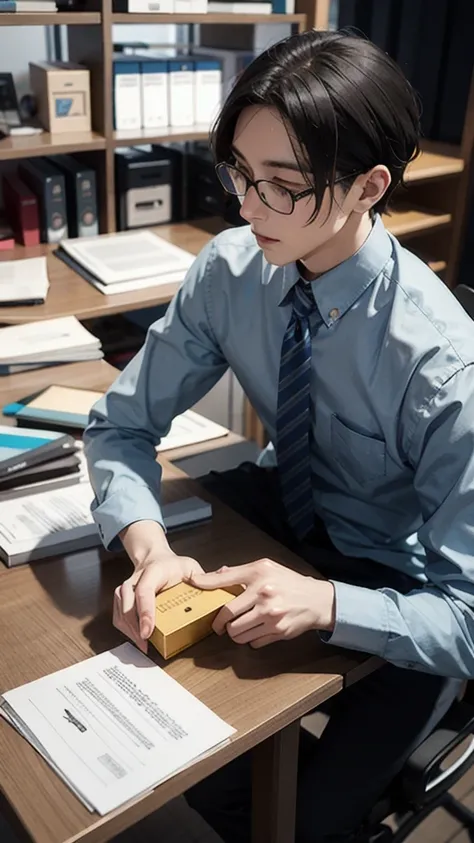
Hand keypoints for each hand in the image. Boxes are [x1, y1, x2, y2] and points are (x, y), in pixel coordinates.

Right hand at [113, 552, 203, 653]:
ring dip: (129, 630)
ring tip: (143, 646)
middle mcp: (135, 579)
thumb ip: (204, 575)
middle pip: (128, 604)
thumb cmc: (173, 565)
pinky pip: (119, 616)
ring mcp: (126, 588)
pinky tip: (137, 639)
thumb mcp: (190, 566)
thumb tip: (223, 576)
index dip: (145, 612)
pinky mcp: (122, 598)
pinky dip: (126, 630)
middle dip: (134, 627)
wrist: (154, 558)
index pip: (144, 591)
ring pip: (121, 611)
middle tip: (146, 644)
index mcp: (153, 571)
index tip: (148, 631)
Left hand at [187, 559, 334, 648]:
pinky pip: (253, 642)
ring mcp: (271, 616)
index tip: (193, 584)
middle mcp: (264, 595)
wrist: (316, 600)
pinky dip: (250, 640)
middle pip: (227, 615)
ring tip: (238, 627)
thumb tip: (218, 574)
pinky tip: (256, 631)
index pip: (225, 580)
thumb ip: (241, 572)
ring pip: (237, 633)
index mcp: (259, 575)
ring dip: (234, 633)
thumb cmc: (289, 582)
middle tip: (218, 624)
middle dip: (219, 623)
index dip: (206, 583)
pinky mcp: (277, 632)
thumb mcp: (267, 567)